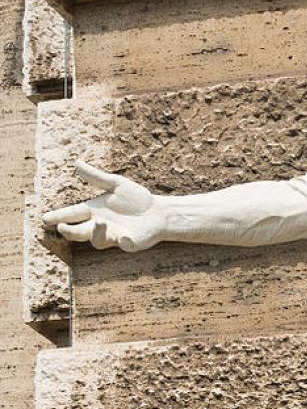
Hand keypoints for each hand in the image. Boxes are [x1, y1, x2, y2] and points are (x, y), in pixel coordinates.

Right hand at [42, 161, 168, 251]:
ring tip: (100, 223)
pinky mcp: (130, 242)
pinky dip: (124, 242)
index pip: (74, 213)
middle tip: (62, 226)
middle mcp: (101, 226)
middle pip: (79, 232)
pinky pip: (125, 245)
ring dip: (96, 233)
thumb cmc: (136, 199)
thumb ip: (96, 177)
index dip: (59, 216)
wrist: (159, 211)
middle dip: (69, 231)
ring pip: (98, 241)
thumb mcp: (116, 184)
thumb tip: (76, 163)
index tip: (46, 218)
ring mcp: (114, 236)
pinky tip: (124, 238)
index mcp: (96, 211)